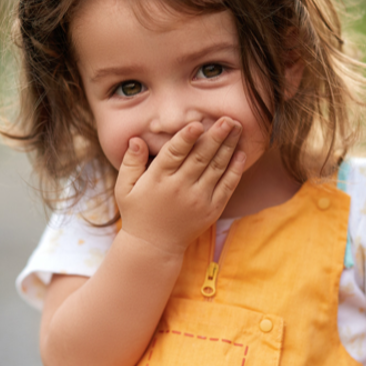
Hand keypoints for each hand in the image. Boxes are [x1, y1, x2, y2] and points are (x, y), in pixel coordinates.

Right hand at [114, 117, 244, 254]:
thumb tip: (136, 139)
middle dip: (216, 136)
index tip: (198, 123)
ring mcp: (198, 199)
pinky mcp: (212, 209)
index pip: (174, 153)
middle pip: (201, 157)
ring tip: (237, 127)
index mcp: (158, 179)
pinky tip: (241, 153)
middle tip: (228, 118)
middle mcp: (180, 188)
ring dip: (228, 146)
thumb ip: (131, 162)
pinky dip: (235, 170)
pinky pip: (227, 187)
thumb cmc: (138, 212)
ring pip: (217, 168)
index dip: (186, 138)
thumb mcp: (124, 188)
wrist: (154, 247)